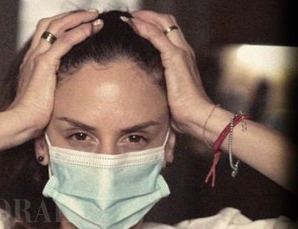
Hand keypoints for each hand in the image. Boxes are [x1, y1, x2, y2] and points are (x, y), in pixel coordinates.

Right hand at [8, 10, 102, 135]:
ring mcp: (37, 57)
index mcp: (30, 62)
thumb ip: (50, 89)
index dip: (62, 25)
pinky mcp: (45, 64)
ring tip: (95, 16)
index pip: (44, 33)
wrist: (21, 121)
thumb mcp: (43, 97)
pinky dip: (81, 31)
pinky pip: (66, 40)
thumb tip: (63, 94)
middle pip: (50, 23)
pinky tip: (93, 28)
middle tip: (89, 14)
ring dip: (79, 18)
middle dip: (71, 16)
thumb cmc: (31, 116)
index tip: (79, 24)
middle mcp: (32, 55)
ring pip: (58, 26)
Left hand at [125, 11, 214, 134]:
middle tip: (130, 16)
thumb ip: (161, 83)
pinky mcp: (175, 58)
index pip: (170, 31)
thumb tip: (147, 87)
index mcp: (183, 57)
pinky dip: (145, 28)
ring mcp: (181, 52)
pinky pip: (157, 36)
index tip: (136, 22)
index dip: (153, 23)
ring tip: (129, 17)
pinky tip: (133, 25)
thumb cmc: (184, 110)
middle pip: (167, 22)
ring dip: (144, 18)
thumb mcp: (169, 92)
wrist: (196, 115)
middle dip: (148, 16)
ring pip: (163, 24)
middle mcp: (184, 50)